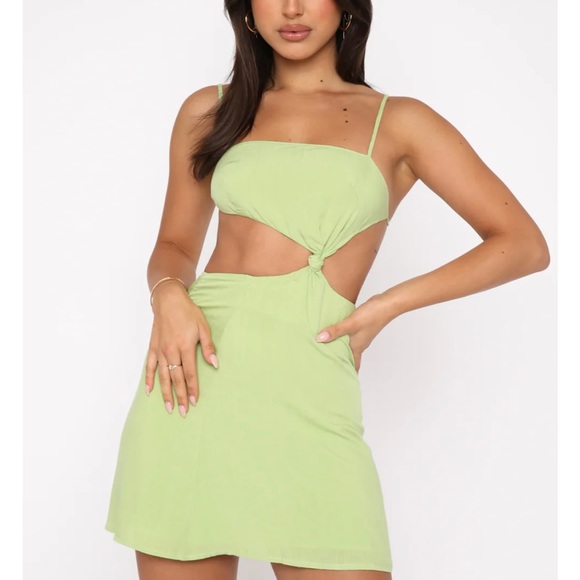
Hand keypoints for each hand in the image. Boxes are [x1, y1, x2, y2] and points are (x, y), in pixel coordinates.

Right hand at [145, 282, 218, 417]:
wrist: (168, 300)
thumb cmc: (188, 312)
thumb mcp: (203, 327)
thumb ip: (208, 347)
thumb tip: (215, 364)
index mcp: (185, 347)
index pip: (189, 373)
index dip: (192, 389)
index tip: (194, 401)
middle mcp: (171, 351)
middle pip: (176, 379)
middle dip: (180, 396)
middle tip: (183, 412)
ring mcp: (160, 351)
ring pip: (163, 376)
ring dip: (165, 393)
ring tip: (168, 408)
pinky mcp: (153, 348)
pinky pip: (149, 366)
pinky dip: (149, 379)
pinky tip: (149, 391)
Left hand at [315, 295, 389, 372]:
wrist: (386, 304)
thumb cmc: (372, 316)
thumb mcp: (351, 324)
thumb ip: (335, 331)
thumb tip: (319, 339)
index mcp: (357, 347)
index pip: (353, 365)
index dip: (347, 373)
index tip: (339, 380)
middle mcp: (359, 343)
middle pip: (349, 357)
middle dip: (340, 362)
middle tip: (328, 367)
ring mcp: (360, 335)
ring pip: (349, 346)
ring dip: (340, 349)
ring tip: (328, 351)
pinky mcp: (360, 326)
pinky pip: (349, 335)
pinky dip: (342, 337)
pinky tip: (335, 333)